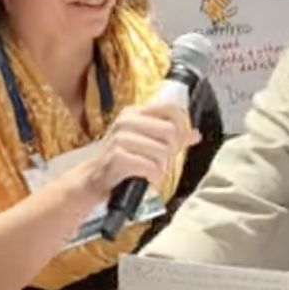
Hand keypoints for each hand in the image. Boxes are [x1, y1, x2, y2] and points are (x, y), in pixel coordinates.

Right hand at [81, 103, 197, 201]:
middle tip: (161, 162)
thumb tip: (195, 134)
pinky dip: (153, 178)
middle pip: (170, 132)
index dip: (180, 127)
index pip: (170, 110)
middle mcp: (126, 121)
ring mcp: (120, 138)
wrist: (94, 179)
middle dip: (170, 152)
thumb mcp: (145, 143)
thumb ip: (171, 137)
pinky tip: (146, 179)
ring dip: (161, 168)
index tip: (176, 142)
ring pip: (162, 151)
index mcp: (134, 112)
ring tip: (151, 172)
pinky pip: (151, 167)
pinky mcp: (118, 157)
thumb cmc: (122, 160)